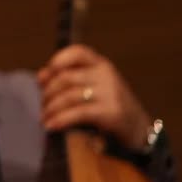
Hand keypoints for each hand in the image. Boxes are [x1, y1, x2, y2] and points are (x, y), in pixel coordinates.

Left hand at [38, 43, 154, 149]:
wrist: (140, 129)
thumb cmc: (110, 106)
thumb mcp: (94, 87)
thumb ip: (70, 79)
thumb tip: (41, 76)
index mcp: (101, 65)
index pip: (78, 52)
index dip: (57, 61)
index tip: (42, 78)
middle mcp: (106, 75)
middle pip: (67, 77)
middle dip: (48, 92)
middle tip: (42, 105)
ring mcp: (110, 93)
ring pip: (69, 96)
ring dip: (51, 108)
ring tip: (44, 118)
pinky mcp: (111, 112)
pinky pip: (78, 113)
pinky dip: (61, 119)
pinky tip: (51, 125)